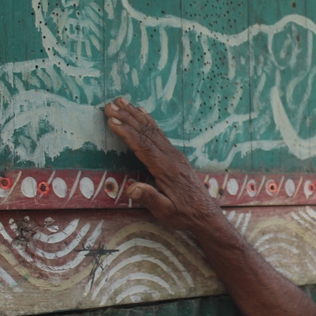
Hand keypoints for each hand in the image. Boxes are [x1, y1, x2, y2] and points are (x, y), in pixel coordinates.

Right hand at [104, 97, 225, 232]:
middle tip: (109, 105)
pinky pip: (159, 134)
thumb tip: (131, 189)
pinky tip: (141, 112)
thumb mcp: (166, 212)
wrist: (205, 214)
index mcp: (166, 169)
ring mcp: (174, 154)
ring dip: (135, 115)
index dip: (126, 133)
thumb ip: (150, 198)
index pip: (143, 147)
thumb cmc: (184, 215)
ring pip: (152, 130)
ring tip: (120, 101)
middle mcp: (171, 157)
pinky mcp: (175, 155)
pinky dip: (148, 121)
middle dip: (126, 117)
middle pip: (146, 133)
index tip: (112, 120)